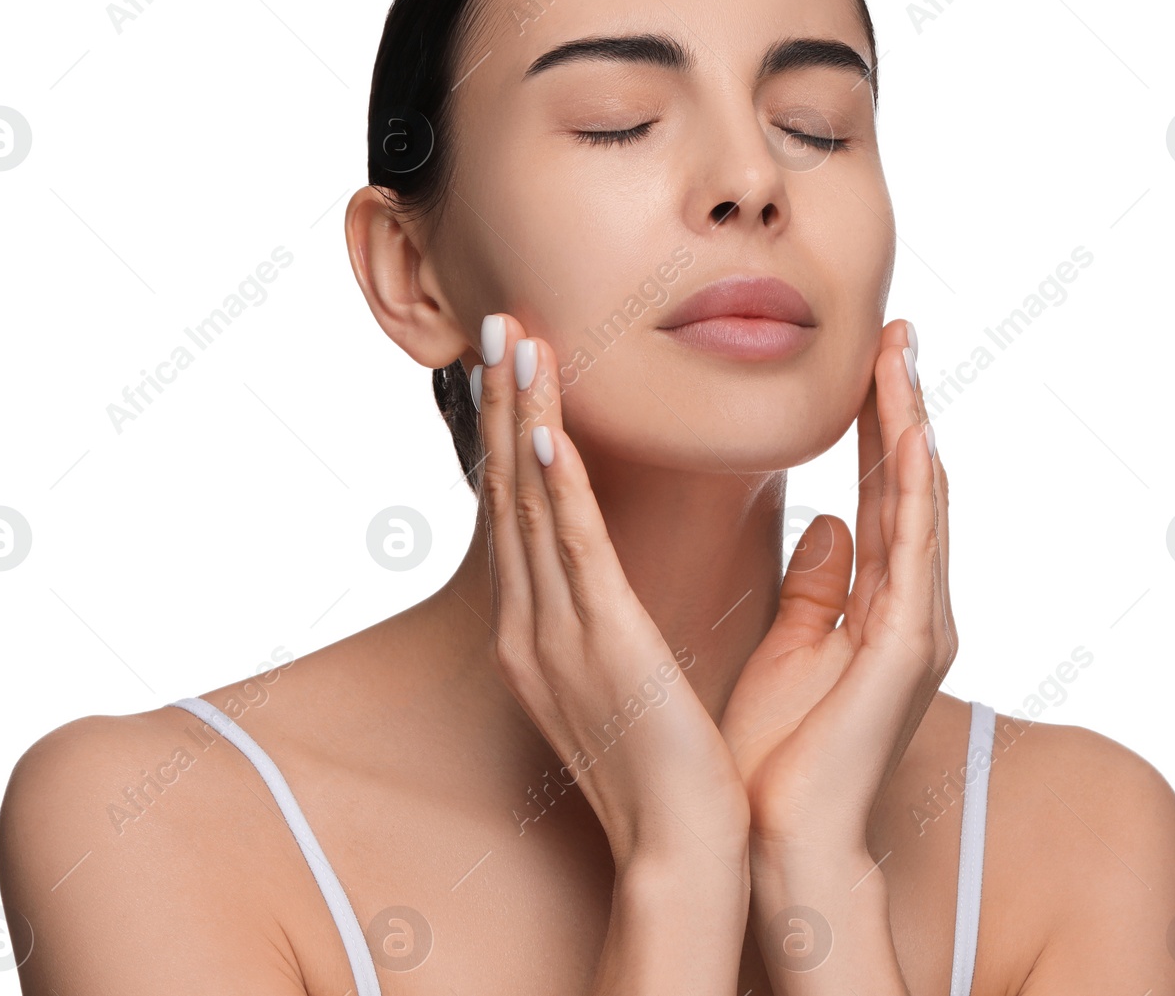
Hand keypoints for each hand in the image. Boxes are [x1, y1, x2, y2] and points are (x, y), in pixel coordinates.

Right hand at [474, 312, 751, 871]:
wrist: (679, 847)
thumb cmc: (663, 765)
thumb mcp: (624, 671)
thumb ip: (613, 609)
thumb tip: (616, 563)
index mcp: (540, 629)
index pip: (520, 512)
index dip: (515, 434)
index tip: (513, 369)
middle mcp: (532, 623)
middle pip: (511, 492)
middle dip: (504, 405)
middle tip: (495, 326)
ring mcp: (558, 633)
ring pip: (532, 504)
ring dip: (523, 418)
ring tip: (515, 343)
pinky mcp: (601, 643)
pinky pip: (573, 551)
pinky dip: (556, 487)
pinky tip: (547, 432)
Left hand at [719, 318, 954, 852]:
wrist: (778, 837)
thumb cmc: (778, 753)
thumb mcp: (792, 646)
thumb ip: (817, 585)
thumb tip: (826, 521)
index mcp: (880, 607)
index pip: (882, 495)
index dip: (877, 426)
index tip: (867, 358)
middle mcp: (911, 608)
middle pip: (909, 486)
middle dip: (902, 407)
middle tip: (896, 333)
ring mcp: (917, 626)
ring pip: (919, 503)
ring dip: (910, 426)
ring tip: (900, 355)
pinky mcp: (906, 648)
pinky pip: (912, 550)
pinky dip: (911, 488)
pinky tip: (908, 434)